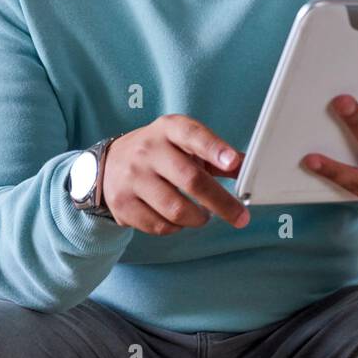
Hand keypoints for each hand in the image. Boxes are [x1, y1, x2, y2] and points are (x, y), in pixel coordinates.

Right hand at [101, 115, 250, 234]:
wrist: (109, 164)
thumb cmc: (159, 153)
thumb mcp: (185, 143)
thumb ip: (216, 155)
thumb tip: (249, 167)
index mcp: (169, 129)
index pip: (193, 135)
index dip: (215, 149)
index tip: (233, 162)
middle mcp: (148, 150)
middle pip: (191, 180)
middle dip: (222, 203)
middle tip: (240, 217)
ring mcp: (133, 177)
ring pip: (176, 209)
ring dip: (199, 219)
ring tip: (203, 215)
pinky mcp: (123, 204)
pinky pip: (160, 226)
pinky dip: (176, 228)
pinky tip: (178, 219)